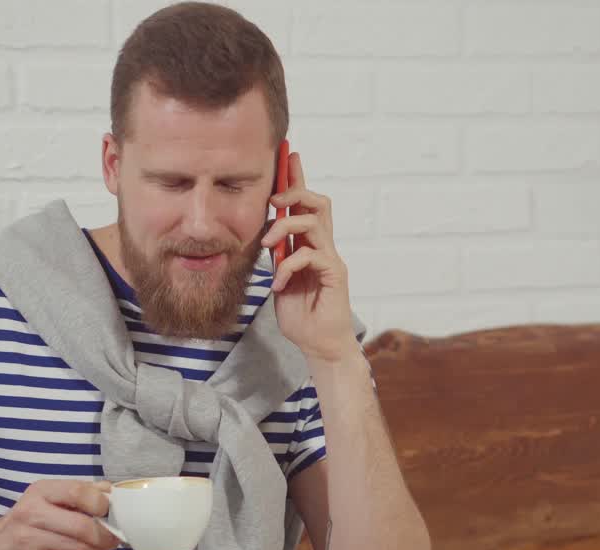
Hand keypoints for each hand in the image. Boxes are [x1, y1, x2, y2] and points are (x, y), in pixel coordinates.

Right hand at [0, 479, 119, 549]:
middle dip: (106, 534)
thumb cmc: (27, 520)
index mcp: (40, 492)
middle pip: (83, 526)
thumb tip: (110, 490)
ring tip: (100, 546)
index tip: (108, 510)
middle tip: (113, 536)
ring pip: (82, 548)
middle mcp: (33, 514)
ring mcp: (33, 541)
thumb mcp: (47, 497)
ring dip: (99, 549)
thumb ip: (79, 491)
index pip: (77, 492)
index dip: (101, 503)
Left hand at [261, 152, 360, 364]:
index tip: (288, 154)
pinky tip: (278, 284)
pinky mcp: (334, 275)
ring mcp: (331, 260)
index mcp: (310, 246)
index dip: (297, 179)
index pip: (305, 205)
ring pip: (314, 222)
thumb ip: (276, 258)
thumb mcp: (279, 281)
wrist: (319, 346)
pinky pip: (310, 255)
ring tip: (268, 245)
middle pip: (318, 202)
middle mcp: (324, 247)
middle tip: (272, 200)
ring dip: (285, 227)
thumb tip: (265, 236)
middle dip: (294, 191)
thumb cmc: (301, 316)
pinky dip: (288, 265)